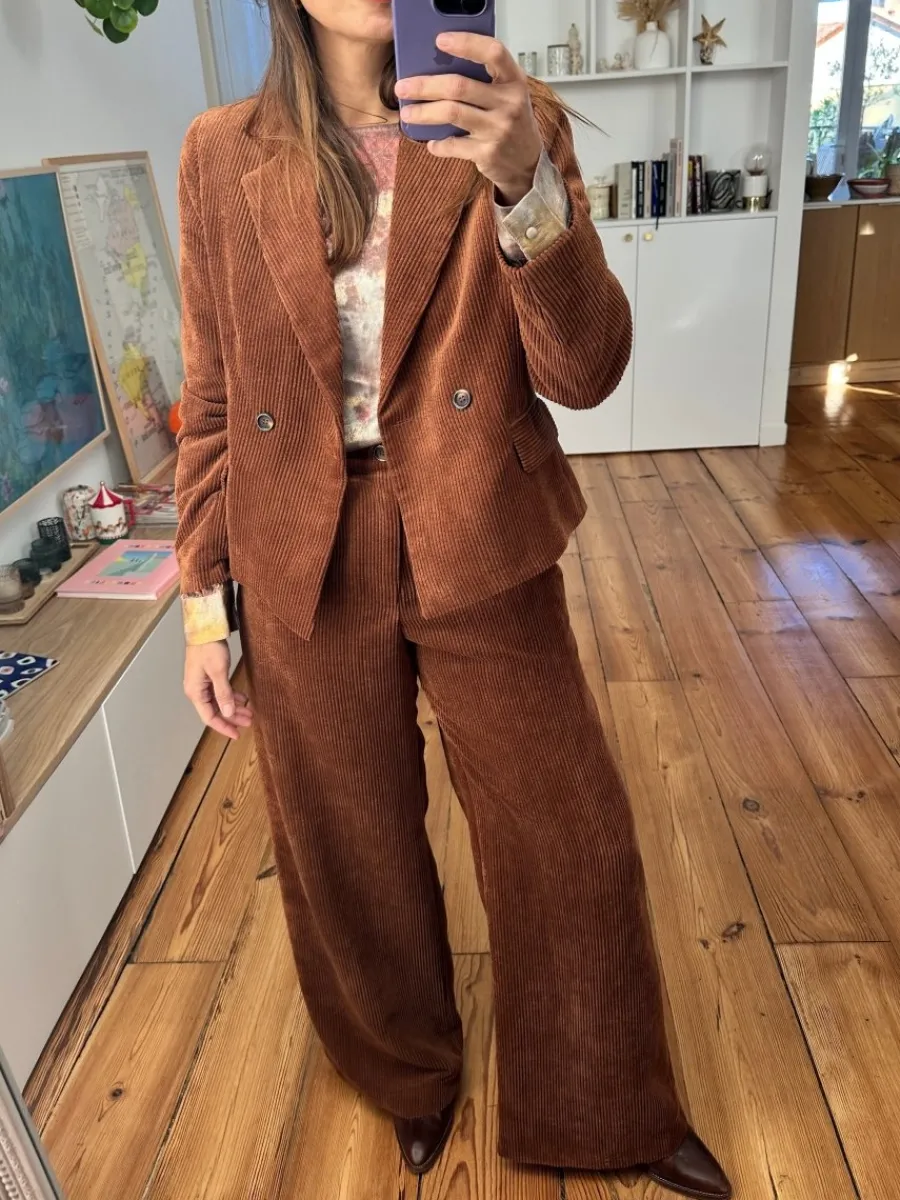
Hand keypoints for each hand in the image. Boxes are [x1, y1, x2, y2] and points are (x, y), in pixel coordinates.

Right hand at [184, 642, 252, 739]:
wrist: (205, 628)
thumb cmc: (209, 647)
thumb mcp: (218, 672)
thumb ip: (223, 693)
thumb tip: (228, 713)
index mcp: (195, 692)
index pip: (209, 717)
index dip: (223, 727)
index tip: (237, 734)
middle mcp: (197, 690)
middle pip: (215, 710)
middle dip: (232, 717)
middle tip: (249, 722)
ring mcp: (202, 683)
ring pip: (219, 701)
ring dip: (233, 707)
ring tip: (249, 711)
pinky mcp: (208, 676)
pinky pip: (220, 692)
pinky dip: (231, 696)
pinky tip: (243, 698)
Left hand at [394, 34, 542, 205]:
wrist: (526, 163)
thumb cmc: (512, 121)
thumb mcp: (508, 93)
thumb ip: (485, 79)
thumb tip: (440, 66)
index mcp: (514, 80)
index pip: (493, 53)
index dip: (466, 44)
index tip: (440, 41)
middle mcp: (508, 103)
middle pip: (459, 86)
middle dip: (425, 86)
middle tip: (403, 87)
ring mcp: (498, 129)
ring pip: (452, 113)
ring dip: (424, 113)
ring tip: (407, 114)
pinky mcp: (487, 153)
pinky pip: (454, 145)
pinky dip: (438, 144)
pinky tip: (431, 143)